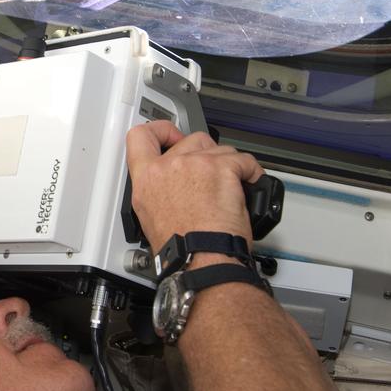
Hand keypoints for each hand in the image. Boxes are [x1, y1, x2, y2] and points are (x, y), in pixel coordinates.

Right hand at [126, 121, 262, 254]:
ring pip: (218, 148)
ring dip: (227, 165)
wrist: (203, 259)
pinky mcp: (223, 167)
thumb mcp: (151, 219)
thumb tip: (171, 189)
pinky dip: (250, 172)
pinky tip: (248, 186)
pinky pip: (244, 161)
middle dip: (204, 154)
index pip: (140, 136)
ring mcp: (196, 163)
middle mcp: (169, 166)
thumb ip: (158, 192)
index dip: (159, 131)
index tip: (170, 135)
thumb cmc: (182, 249)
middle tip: (211, 174)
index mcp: (147, 179)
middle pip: (190, 139)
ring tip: (229, 189)